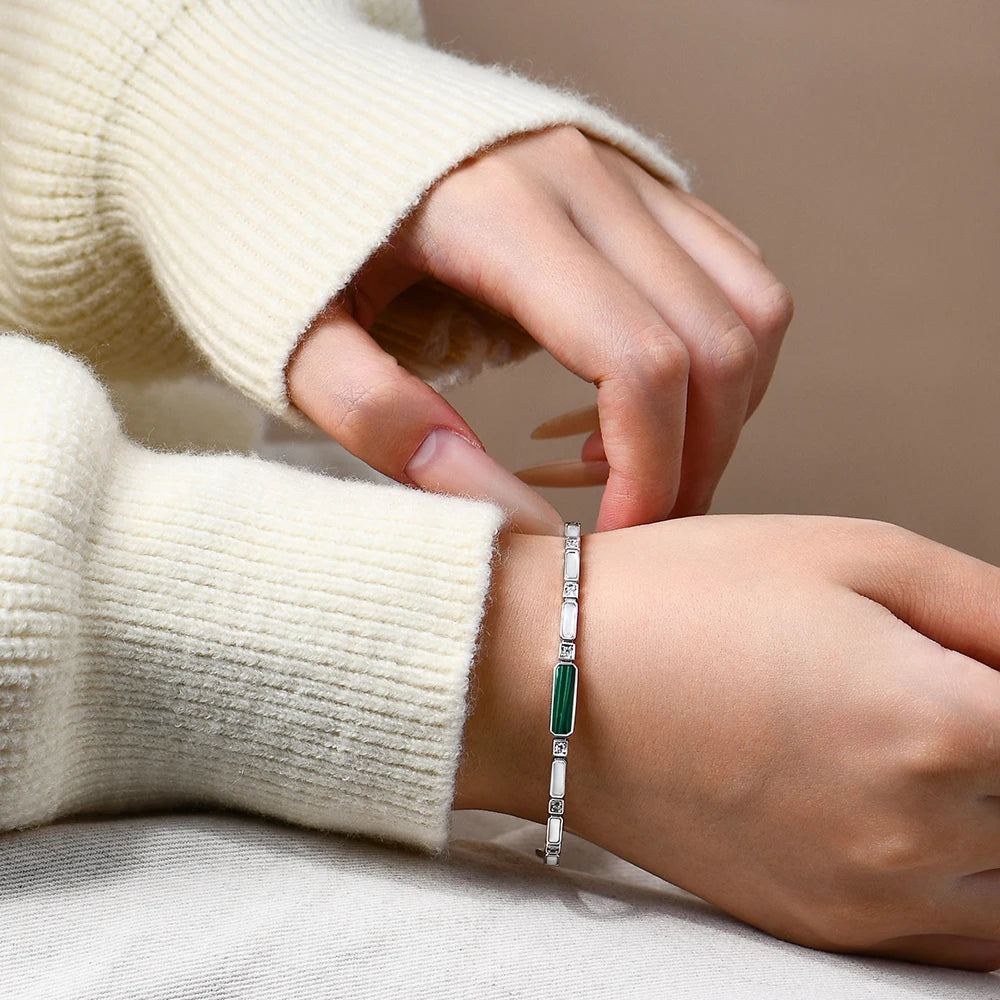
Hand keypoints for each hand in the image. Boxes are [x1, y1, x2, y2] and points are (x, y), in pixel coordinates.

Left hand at [286, 127, 791, 532]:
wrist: (299, 122)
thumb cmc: (290, 230)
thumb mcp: (295, 334)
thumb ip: (378, 416)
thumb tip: (497, 506)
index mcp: (499, 214)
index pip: (639, 361)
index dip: (647, 474)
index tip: (610, 540)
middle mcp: (586, 178)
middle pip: (717, 344)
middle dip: (695, 461)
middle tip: (629, 523)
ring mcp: (623, 172)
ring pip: (749, 308)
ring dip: (719, 411)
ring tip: (623, 464)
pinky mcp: (640, 185)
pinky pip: (731, 276)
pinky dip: (715, 359)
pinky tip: (628, 401)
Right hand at [460, 516, 999, 969]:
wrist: (554, 682)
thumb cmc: (685, 601)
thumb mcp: (854, 553)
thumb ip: (992, 608)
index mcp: (938, 723)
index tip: (977, 669)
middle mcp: (916, 832)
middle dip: (999, 741)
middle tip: (930, 689)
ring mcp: (868, 896)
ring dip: (991, 813)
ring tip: (913, 745)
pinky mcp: (820, 928)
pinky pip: (954, 936)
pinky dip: (961, 878)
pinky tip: (901, 809)